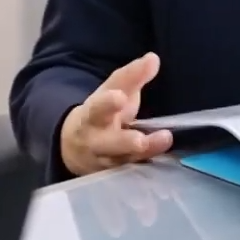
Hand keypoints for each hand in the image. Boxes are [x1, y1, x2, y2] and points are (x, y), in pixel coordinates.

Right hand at [59, 52, 172, 177]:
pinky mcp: (115, 180)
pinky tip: (158, 181)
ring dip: (143, 157)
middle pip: (109, 143)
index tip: (119, 96)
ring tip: (164, 142)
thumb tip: (154, 58)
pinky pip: (129, 180)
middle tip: (140, 140)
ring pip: (122, 164)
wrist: (76, 145)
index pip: (98, 107)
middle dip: (124, 142)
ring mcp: (105, 163)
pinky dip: (142, 181)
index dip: (107, 103)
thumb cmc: (102, 113)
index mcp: (93, 115)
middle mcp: (96, 142)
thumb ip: (132, 76)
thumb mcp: (112, 91)